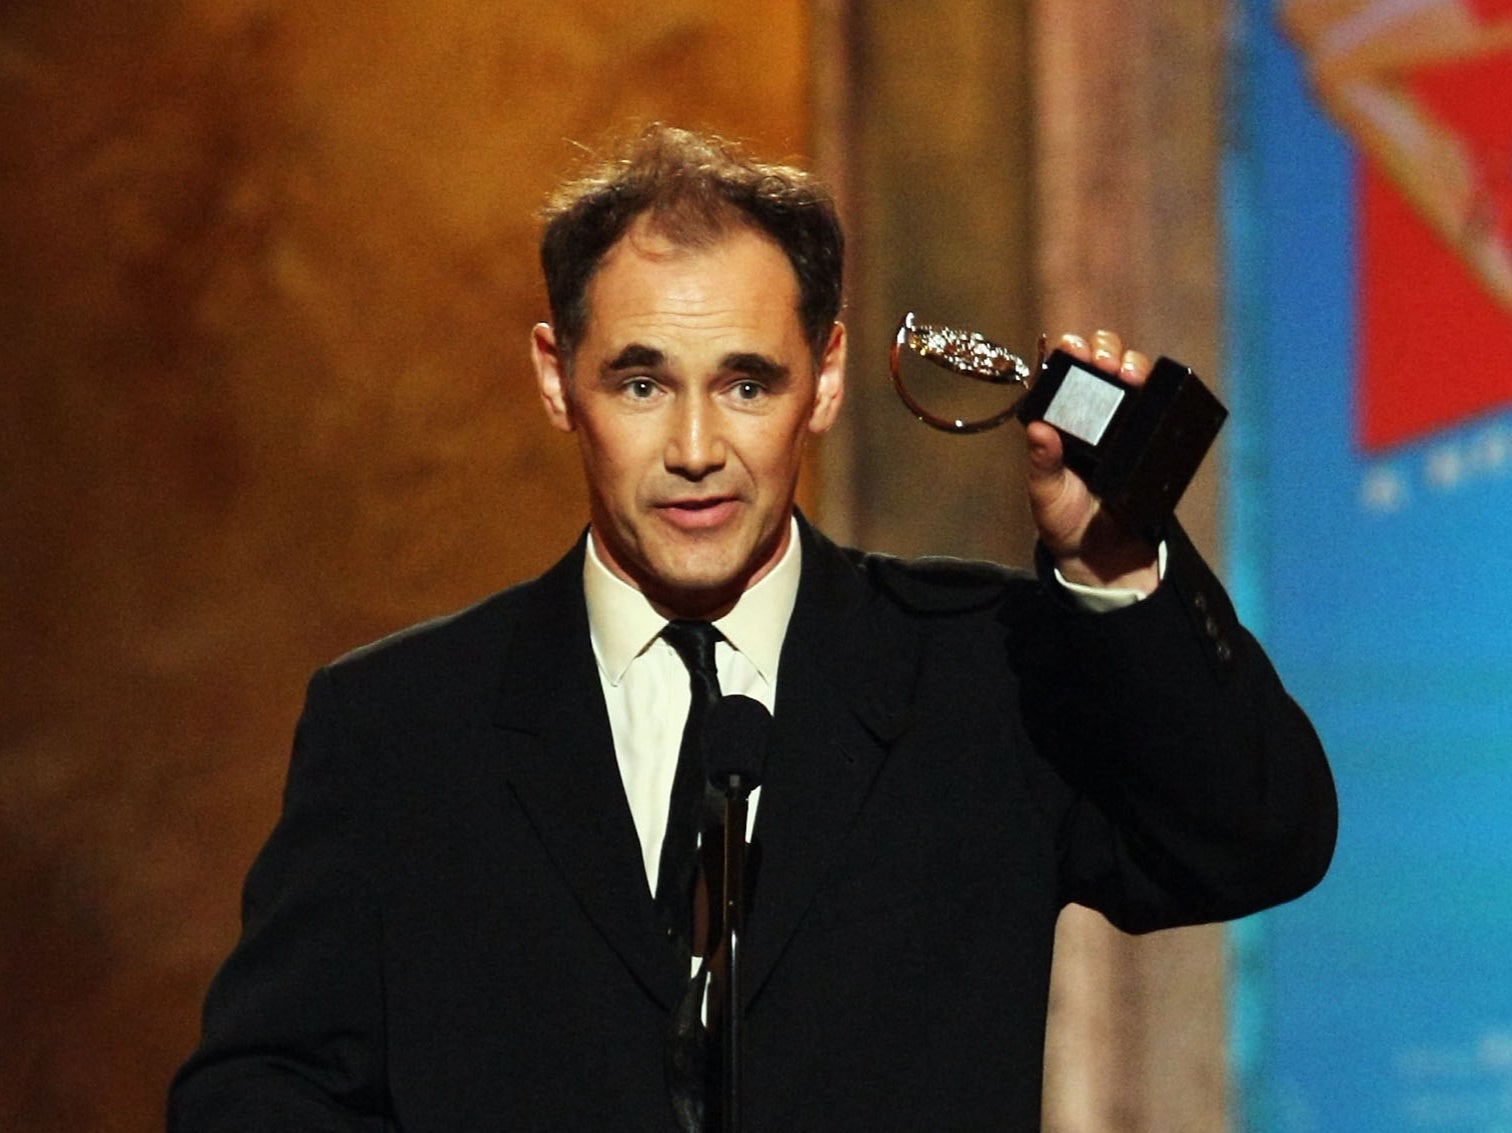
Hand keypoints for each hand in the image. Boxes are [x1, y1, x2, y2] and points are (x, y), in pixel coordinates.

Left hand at [1024, 329, 1160, 592]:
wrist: (1103, 553)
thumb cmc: (1063, 520)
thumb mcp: (1046, 493)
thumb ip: (1042, 464)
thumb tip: (1038, 429)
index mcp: (1058, 421)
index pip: (1062, 374)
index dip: (1068, 353)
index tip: (1074, 349)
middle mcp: (1089, 414)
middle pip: (1098, 364)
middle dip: (1103, 350)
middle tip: (1105, 362)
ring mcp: (1122, 422)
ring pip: (1129, 375)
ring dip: (1131, 362)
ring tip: (1129, 372)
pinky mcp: (1148, 436)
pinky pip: (1155, 403)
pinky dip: (1157, 387)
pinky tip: (1153, 385)